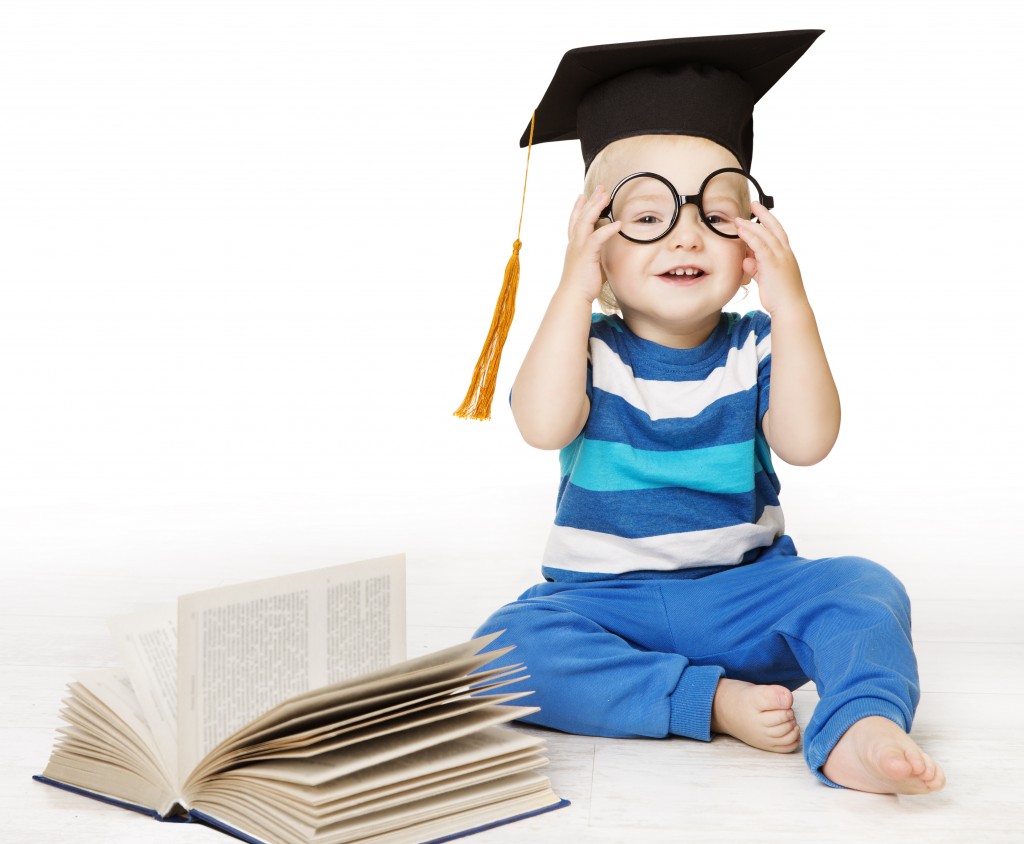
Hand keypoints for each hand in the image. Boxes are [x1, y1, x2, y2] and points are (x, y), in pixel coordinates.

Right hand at [559, 186, 621, 303]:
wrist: (573, 296)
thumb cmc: (582, 285)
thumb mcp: (588, 265)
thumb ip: (594, 256)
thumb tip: (603, 253)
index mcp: (574, 246)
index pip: (574, 222)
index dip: (578, 208)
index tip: (583, 196)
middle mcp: (574, 243)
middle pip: (581, 216)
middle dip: (590, 201)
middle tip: (600, 188)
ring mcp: (578, 248)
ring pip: (585, 221)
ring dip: (596, 207)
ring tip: (606, 196)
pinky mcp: (586, 255)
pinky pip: (597, 238)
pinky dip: (607, 230)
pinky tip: (618, 224)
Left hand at [735, 203, 806, 316]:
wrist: (789, 308)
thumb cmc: (779, 297)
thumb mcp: (766, 279)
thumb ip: (756, 268)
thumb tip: (746, 260)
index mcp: (786, 256)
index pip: (778, 234)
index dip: (769, 222)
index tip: (760, 214)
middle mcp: (785, 253)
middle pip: (775, 228)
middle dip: (764, 214)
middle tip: (754, 204)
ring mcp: (781, 258)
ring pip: (766, 235)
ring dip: (751, 225)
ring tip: (739, 218)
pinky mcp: (773, 264)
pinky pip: (760, 246)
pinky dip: (750, 237)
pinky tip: (741, 231)